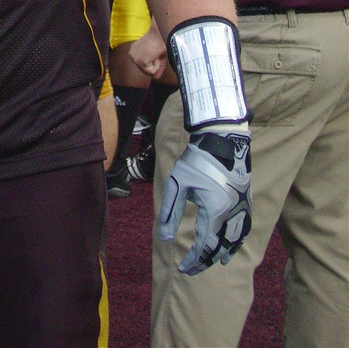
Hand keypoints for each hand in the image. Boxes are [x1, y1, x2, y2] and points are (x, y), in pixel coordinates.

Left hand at [129, 18, 167, 78]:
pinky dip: (157, 65)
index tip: (156, 51)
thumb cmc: (161, 40)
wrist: (161, 32)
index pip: (145, 66)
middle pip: (146, 71)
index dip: (154, 62)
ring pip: (150, 72)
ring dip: (157, 64)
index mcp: (134, 51)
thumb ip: (156, 67)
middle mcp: (131, 54)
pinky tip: (156, 54)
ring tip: (156, 52)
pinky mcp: (140, 61)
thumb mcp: (159, 56)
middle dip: (155, 64)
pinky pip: (152, 72)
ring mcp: (134, 58)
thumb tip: (156, 78)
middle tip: (157, 52)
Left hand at [158, 127, 250, 274]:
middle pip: (220, 248)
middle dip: (205, 261)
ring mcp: (242, 209)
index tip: (183, 269)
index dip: (193, 260)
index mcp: (215, 212)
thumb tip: (164, 238)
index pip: (204, 246)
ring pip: (235, 241)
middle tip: (192, 269)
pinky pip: (244, 229)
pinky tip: (231, 245)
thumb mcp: (178, 184)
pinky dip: (237, 241)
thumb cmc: (197, 161)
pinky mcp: (246, 201)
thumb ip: (170, 212)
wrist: (222, 140)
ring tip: (212, 262)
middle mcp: (232, 215)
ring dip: (222, 254)